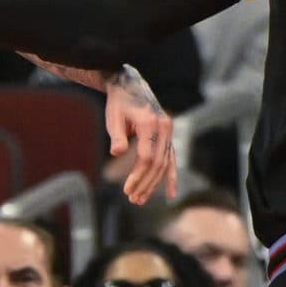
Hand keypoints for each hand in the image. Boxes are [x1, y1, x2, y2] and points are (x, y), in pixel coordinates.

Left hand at [107, 68, 176, 204]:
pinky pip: (172, 159)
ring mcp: (169, 132)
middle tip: (133, 199)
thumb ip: (117, 136)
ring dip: (154, 184)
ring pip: (165, 164)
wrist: (130, 86)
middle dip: (146, 183)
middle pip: (158, 163)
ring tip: (140, 199)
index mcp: (151, 122)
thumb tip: (117, 152)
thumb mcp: (114, 118)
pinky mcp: (168, 136)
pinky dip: (171, 177)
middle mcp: (164, 127)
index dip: (138, 176)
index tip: (127, 189)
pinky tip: (171, 194)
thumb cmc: (118, 104)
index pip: (147, 157)